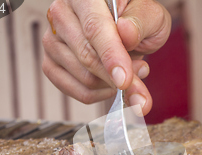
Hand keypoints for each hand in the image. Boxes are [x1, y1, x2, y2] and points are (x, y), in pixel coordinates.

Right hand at [42, 0, 170, 113]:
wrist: (128, 28)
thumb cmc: (137, 19)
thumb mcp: (150, 14)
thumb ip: (141, 22)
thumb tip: (126, 32)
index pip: (95, 28)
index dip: (111, 56)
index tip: (124, 79)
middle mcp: (61, 14)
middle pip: (87, 57)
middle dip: (119, 78)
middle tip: (141, 78)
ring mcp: (52, 40)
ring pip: (84, 78)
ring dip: (114, 84)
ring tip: (131, 71)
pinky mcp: (51, 64)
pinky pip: (78, 91)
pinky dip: (102, 94)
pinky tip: (114, 83)